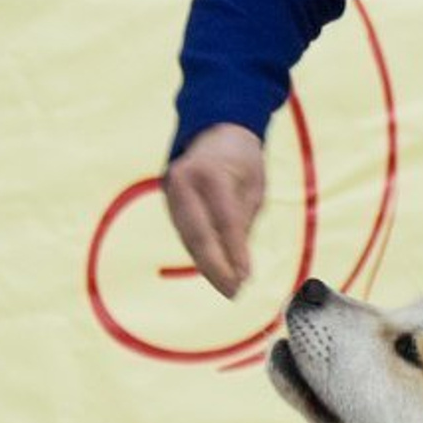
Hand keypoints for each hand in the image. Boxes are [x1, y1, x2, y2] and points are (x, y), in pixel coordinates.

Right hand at [163, 123, 265, 296]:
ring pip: (188, 237)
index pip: (224, 222)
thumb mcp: (254, 186)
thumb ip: (244, 220)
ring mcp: (171, 191)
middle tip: (234, 292)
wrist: (214, 131)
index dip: (234, 253)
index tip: (246, 277)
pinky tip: (214, 270)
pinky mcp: (168, 200)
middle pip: (198, 234)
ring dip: (207, 265)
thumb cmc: (242, 159)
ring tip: (228, 287)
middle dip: (215, 268)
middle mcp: (183, 182)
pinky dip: (199, 252)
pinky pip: (185, 232)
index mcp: (210, 174)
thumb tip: (238, 262)